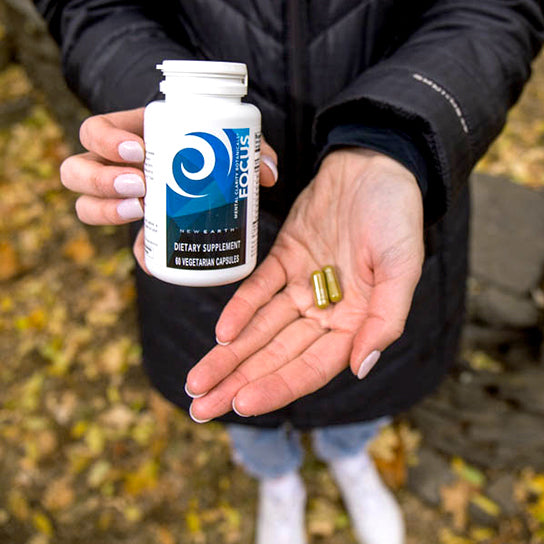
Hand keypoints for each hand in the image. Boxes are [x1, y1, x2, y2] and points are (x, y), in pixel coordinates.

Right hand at [59, 107, 278, 268]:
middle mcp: (114, 168)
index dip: (106, 141)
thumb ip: (252, 148)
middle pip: (75, 170)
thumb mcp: (228, 141)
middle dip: (100, 179)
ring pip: (84, 206)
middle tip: (141, 185)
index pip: (94, 132)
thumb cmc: (212, 150)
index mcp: (128, 136)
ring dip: (105, 211)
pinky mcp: (141, 230)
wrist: (206, 176)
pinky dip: (140, 254)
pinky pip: (127, 245)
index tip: (140, 152)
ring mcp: (121, 200)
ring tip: (141, 210)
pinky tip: (154, 258)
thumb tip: (267, 174)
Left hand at [187, 148, 423, 420]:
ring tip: (196, 383)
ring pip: (260, 330)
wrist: (373, 163)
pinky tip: (220, 334)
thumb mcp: (402, 266)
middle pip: (277, 356)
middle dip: (239, 382)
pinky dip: (240, 310)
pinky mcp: (284, 259)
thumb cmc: (396, 214)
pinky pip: (259, 289)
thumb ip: (385, 319)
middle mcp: (326, 311)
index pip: (311, 366)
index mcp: (356, 321)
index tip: (243, 404)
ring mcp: (302, 286)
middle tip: (200, 409)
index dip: (278, 386)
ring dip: (229, 356)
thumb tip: (361, 367)